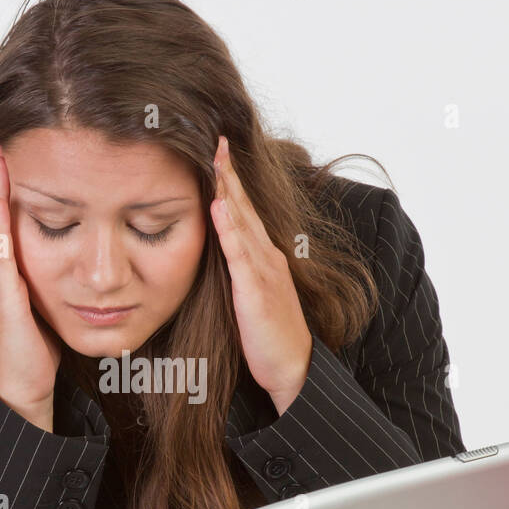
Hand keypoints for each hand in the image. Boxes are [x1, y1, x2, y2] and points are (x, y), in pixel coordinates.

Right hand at [0, 140, 62, 425]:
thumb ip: (53, 273)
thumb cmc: (37, 347)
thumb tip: (76, 250)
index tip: (10, 150)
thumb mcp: (47, 298)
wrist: (25, 384)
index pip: (2, 215)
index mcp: (5, 269)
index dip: (4, 183)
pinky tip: (2, 205)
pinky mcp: (1, 298)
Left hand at [209, 135, 312, 415]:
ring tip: (216, 159)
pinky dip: (229, 228)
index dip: (231, 181)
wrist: (293, 369)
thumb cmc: (270, 336)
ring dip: (229, 190)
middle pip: (245, 207)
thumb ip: (237, 270)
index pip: (244, 212)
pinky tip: (219, 206)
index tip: (217, 152)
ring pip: (243, 223)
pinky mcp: (257, 292)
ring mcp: (264, 272)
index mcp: (264, 257)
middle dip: (230, 173)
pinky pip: (240, 255)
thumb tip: (218, 250)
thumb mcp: (251, 295)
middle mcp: (267, 257)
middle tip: (216, 139)